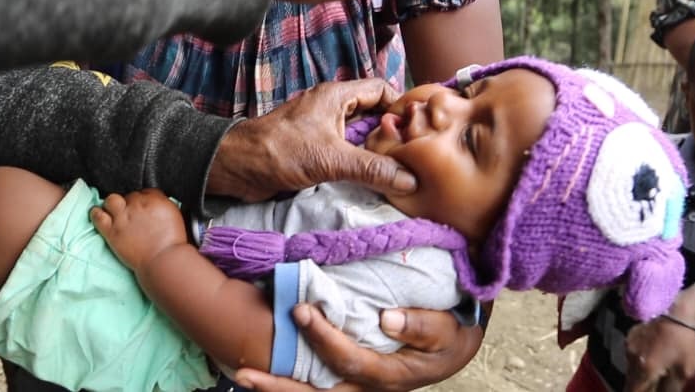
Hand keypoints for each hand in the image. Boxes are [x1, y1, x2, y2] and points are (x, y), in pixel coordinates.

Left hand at [91, 189, 186, 270]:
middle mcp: (137, 205)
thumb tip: (156, 204)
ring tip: (114, 211)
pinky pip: (98, 216)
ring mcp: (123, 218)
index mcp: (155, 200)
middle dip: (131, 203)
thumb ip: (163, 206)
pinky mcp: (112, 231)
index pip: (146, 191)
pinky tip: (98, 214)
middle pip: (129, 195)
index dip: (144, 200)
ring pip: (111, 200)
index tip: (144, 208)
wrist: (163, 260)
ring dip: (113, 204)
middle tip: (133, 214)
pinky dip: (96, 214)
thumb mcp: (175, 216)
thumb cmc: (172, 243)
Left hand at [207, 79, 417, 201]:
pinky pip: (346, 150)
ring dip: (376, 149)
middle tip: (414, 153)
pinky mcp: (314, 148)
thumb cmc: (278, 151)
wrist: (237, 167)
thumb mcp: (331, 159)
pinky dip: (360, 161)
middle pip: (373, 113)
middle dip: (392, 131)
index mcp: (335, 96)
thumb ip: (371, 168)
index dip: (401, 106)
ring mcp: (322, 128)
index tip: (418, 129)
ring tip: (400, 168)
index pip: (380, 89)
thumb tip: (408, 179)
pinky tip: (373, 178)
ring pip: (360, 134)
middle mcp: (330, 108)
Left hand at [234, 304, 482, 390]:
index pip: (350, 362)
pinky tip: (259, 372)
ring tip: (240, 377)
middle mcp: (367, 388)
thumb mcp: (449, 330)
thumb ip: (424, 326)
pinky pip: (313, 386)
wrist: (454, 344)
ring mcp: (355, 388)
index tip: (302, 311)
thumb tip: (387, 319)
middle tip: (245, 371)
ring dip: (276, 389)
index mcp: (390, 375)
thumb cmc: (450, 333)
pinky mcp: (347, 380)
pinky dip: (287, 382)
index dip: (324, 340)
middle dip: (280, 385)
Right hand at [624, 316, 694, 391]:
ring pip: (631, 369)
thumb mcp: (685, 372)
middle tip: (654, 384)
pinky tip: (652, 355)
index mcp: (645, 370)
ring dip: (640, 374)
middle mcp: (631, 360)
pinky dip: (640, 361)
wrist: (676, 312)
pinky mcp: (628, 338)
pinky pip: (631, 356)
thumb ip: (670, 389)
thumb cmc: (684, 343)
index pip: (634, 391)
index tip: (648, 391)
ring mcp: (627, 347)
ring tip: (655, 370)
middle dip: (641, 387)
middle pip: (631, 382)